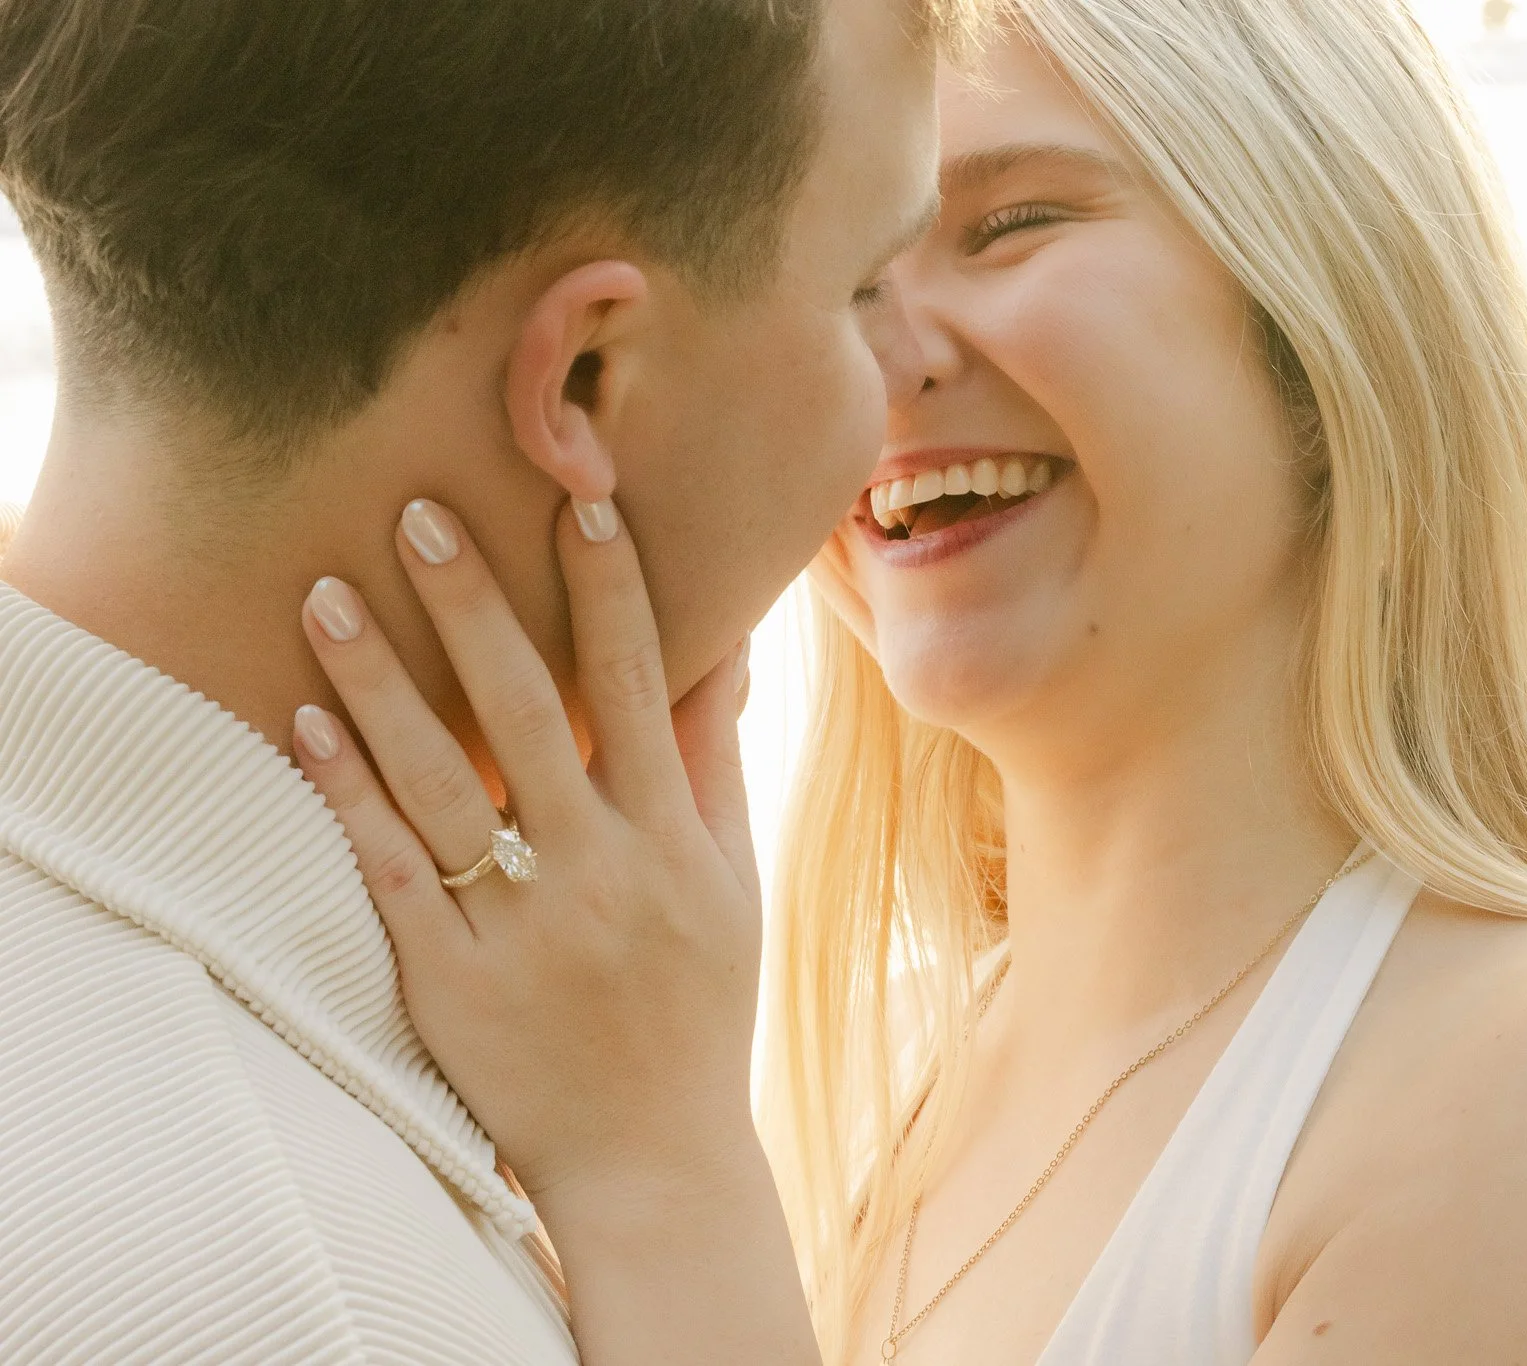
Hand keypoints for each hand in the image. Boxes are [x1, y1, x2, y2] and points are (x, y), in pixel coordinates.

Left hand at [292, 496, 758, 1205]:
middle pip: (528, 713)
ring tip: (328, 594)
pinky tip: (307, 723)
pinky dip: (348, 794)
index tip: (578, 507)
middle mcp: (601, 872)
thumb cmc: (699, 1010)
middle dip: (474, 606)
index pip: (639, 689)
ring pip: (442, 783)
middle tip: (418, 512)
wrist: (651, 1157)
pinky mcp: (452, 980)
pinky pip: (392, 873)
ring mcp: (523, 927)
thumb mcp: (734, 886)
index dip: (611, 593)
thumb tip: (723, 654)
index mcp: (674, 842)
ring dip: (381, 683)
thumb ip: (715, 768)